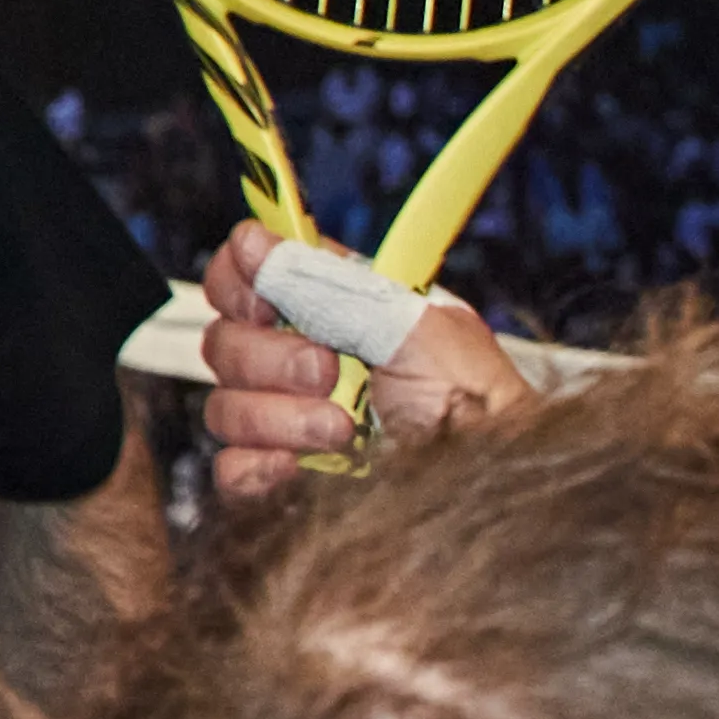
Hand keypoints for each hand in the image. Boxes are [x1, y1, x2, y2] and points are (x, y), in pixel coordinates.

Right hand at [195, 217, 533, 500]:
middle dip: (272, 359)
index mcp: (332, 307)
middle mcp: (304, 356)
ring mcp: (292, 417)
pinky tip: (297, 467)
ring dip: (280, 417)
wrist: (493, 477)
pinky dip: (256, 468)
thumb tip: (251, 240)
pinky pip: (233, 469)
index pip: (245, 276)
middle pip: (226, 341)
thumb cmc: (476, 399)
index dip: (240, 284)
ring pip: (226, 406)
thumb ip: (329, 284)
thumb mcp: (413, 326)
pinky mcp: (289, 474)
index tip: (267, 302)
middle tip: (331, 370)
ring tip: (344, 428)